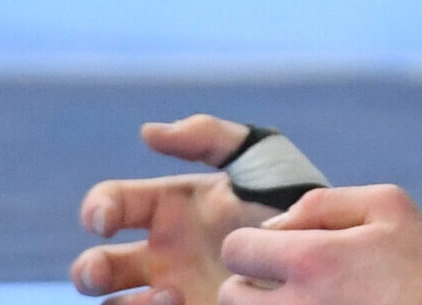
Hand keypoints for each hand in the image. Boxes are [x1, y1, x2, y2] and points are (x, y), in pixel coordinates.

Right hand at [71, 116, 277, 304]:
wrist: (331, 249)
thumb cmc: (292, 196)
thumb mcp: (260, 156)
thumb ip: (209, 136)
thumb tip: (148, 133)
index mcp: (168, 209)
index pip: (111, 204)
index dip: (98, 209)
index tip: (106, 219)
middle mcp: (161, 255)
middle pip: (97, 268)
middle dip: (90, 269)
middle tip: (103, 270)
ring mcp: (174, 293)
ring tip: (169, 295)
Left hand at [218, 184, 421, 304]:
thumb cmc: (420, 266)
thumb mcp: (389, 206)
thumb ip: (322, 203)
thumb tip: (273, 226)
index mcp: (312, 260)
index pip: (236, 249)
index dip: (253, 246)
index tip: (279, 253)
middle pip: (230, 297)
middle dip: (250, 287)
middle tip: (288, 287)